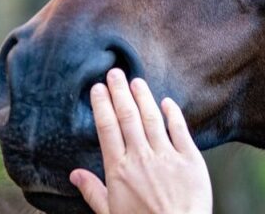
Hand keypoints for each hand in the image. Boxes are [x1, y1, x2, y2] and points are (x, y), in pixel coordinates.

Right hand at [69, 69, 211, 213]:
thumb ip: (93, 191)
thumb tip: (74, 174)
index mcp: (119, 170)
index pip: (107, 128)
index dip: (102, 105)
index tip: (97, 88)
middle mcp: (141, 158)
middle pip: (127, 116)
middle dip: (119, 92)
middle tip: (114, 73)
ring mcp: (166, 157)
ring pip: (152, 118)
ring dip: (143, 97)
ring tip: (136, 81)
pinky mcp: (190, 160)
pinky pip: (180, 130)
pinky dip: (173, 114)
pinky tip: (167, 102)